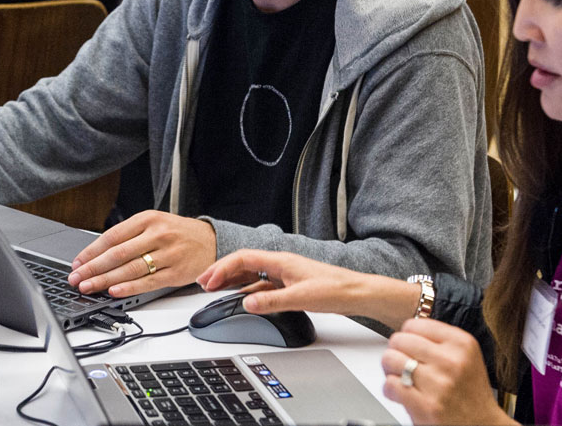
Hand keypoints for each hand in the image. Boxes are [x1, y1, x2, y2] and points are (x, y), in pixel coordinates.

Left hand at [67, 210, 215, 297]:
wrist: (211, 240)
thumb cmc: (178, 233)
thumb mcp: (154, 224)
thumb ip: (129, 236)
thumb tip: (97, 255)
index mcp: (147, 219)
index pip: (112, 236)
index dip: (91, 251)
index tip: (77, 263)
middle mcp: (157, 235)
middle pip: (118, 254)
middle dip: (93, 268)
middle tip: (76, 278)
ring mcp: (167, 254)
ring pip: (130, 269)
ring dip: (105, 280)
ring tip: (89, 287)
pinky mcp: (176, 272)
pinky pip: (148, 282)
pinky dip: (129, 288)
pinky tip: (114, 291)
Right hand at [198, 249, 418, 326]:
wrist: (359, 293)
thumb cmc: (337, 289)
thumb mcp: (302, 297)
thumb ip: (272, 301)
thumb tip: (247, 303)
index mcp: (280, 260)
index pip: (243, 259)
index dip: (222, 268)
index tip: (208, 281)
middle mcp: (280, 264)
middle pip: (242, 264)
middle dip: (220, 272)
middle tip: (202, 283)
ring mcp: (284, 274)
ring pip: (250, 274)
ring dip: (231, 281)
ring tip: (214, 290)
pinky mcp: (289, 284)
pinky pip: (261, 285)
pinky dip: (246, 290)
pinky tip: (241, 298)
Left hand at [381, 319, 515, 425]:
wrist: (482, 425)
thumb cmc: (469, 392)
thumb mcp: (465, 356)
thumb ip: (438, 340)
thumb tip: (405, 332)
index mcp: (462, 344)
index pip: (414, 324)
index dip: (407, 336)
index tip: (410, 346)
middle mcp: (451, 361)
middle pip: (399, 340)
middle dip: (396, 352)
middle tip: (402, 363)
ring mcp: (438, 383)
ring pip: (391, 359)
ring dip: (391, 370)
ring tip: (402, 377)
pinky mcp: (426, 405)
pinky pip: (390, 384)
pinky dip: (390, 389)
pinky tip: (402, 393)